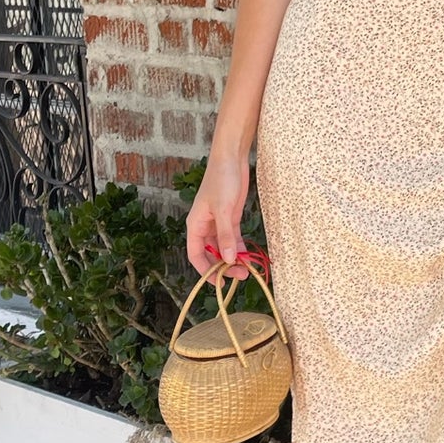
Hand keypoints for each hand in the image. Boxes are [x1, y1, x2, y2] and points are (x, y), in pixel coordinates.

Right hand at [185, 155, 251, 278]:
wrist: (232, 158)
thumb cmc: (222, 180)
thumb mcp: (224, 209)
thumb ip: (226, 236)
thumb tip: (228, 260)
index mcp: (195, 225)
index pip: (195, 255)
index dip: (205, 271)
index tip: (219, 283)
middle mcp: (205, 226)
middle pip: (211, 254)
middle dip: (223, 267)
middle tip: (240, 276)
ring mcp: (219, 223)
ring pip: (224, 248)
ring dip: (233, 259)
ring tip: (247, 270)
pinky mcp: (231, 218)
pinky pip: (233, 239)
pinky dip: (239, 248)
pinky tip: (248, 257)